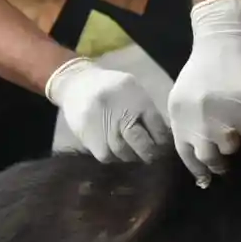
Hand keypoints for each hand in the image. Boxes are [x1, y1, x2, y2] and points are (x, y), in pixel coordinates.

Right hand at [45, 57, 170, 162]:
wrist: (76, 84)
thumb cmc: (111, 87)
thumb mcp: (134, 90)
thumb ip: (148, 111)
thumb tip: (163, 136)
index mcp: (137, 100)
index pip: (157, 128)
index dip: (163, 141)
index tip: (164, 146)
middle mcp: (121, 114)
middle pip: (142, 143)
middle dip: (150, 152)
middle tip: (152, 155)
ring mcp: (105, 128)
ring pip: (125, 154)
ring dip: (133, 156)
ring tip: (134, 152)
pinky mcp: (91, 140)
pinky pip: (108, 157)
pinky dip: (115, 157)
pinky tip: (116, 149)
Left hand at [167, 0, 240, 185]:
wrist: (222, 37)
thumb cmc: (205, 66)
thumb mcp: (186, 96)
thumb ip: (190, 123)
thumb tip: (201, 151)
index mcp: (178, 116)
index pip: (186, 155)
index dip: (198, 169)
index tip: (207, 179)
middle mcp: (197, 120)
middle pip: (209, 158)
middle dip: (219, 163)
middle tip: (227, 163)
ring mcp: (221, 117)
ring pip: (231, 146)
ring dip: (236, 140)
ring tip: (237, 126)